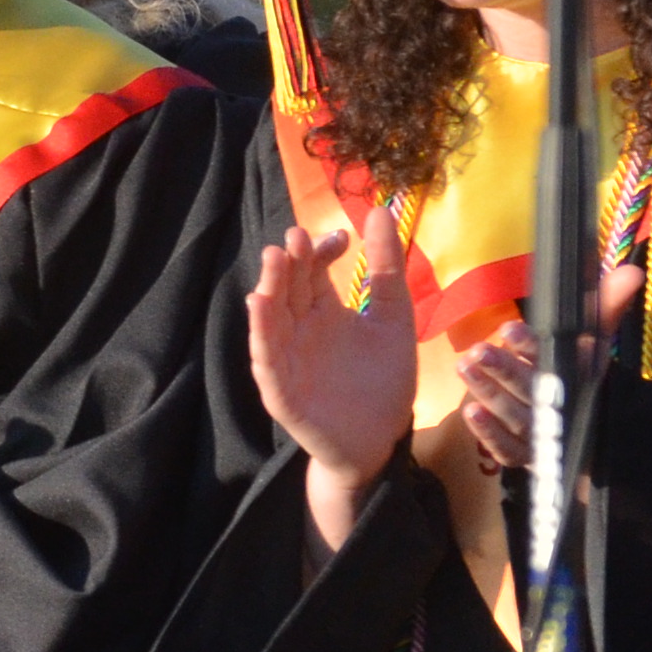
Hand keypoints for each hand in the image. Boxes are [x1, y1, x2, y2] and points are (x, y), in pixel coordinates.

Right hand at [249, 207, 411, 549]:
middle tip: (295, 236)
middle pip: (288, 288)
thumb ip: (386, 269)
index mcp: (322, 312)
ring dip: (269, 287)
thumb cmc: (382, 382)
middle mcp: (299, 330)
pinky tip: (260, 306)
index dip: (320, 251)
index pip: (311, 271)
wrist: (377, 441)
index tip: (341, 237)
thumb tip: (382, 210)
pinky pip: (267, 357)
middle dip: (289, 262)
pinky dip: (262, 332)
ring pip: (271, 317)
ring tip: (274, 259)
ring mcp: (286, 358)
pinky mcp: (279, 389)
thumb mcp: (392, 318)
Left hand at [443, 266, 639, 478]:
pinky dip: (489, 434)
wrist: (589, 432)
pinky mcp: (526, 456)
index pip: (559, 360)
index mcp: (579, 375)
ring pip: (516, 416)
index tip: (510, 329)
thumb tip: (631, 271)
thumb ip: (605, 306)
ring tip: (464, 367)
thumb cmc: (579, 375)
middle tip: (478, 351)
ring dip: (489, 392)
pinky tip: (469, 412)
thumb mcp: (592, 341)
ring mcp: (544, 434)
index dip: (532, 347)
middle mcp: (562, 405)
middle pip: (533, 390)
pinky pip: (507, 449)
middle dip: (506, 371)